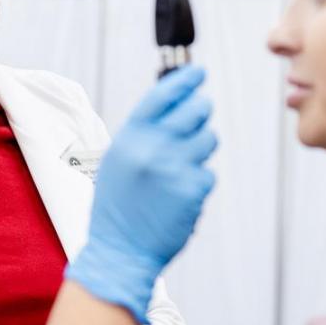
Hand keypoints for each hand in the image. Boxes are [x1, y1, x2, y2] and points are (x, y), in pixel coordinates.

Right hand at [66, 66, 216, 323]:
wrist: (120, 252)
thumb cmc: (118, 208)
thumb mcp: (118, 161)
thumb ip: (143, 134)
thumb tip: (174, 107)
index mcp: (130, 138)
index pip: (162, 95)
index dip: (184, 80)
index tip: (199, 72)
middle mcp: (152, 148)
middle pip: (195, 111)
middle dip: (201, 111)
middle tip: (199, 117)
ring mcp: (175, 168)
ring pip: (208, 140)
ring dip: (200, 150)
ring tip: (178, 170)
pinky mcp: (193, 190)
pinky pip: (207, 173)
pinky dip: (197, 182)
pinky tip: (178, 197)